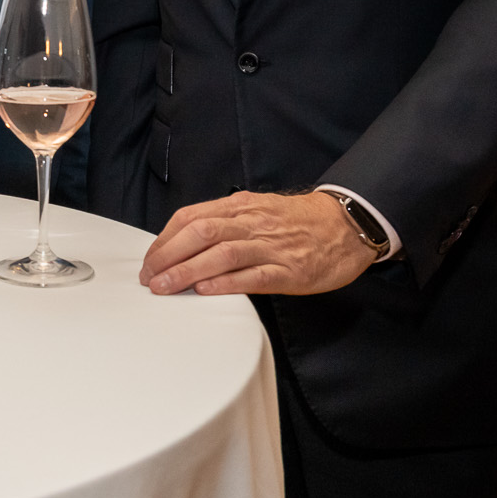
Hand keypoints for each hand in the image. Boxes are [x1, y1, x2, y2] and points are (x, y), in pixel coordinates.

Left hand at [139, 190, 377, 296]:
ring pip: (222, 253)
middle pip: (200, 232)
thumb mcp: (258, 210)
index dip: (165, 239)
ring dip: (187, 271)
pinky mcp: (290, 270)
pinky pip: (253, 276)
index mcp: (241, 206)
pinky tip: (205, 291)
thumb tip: (186, 243)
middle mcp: (252, 222)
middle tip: (148, 278)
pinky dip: (226, 283)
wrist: (347, 224)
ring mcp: (271, 246)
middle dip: (168, 256)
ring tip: (165, 288)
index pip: (191, 217)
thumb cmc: (298, 221)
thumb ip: (226, 222)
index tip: (149, 260)